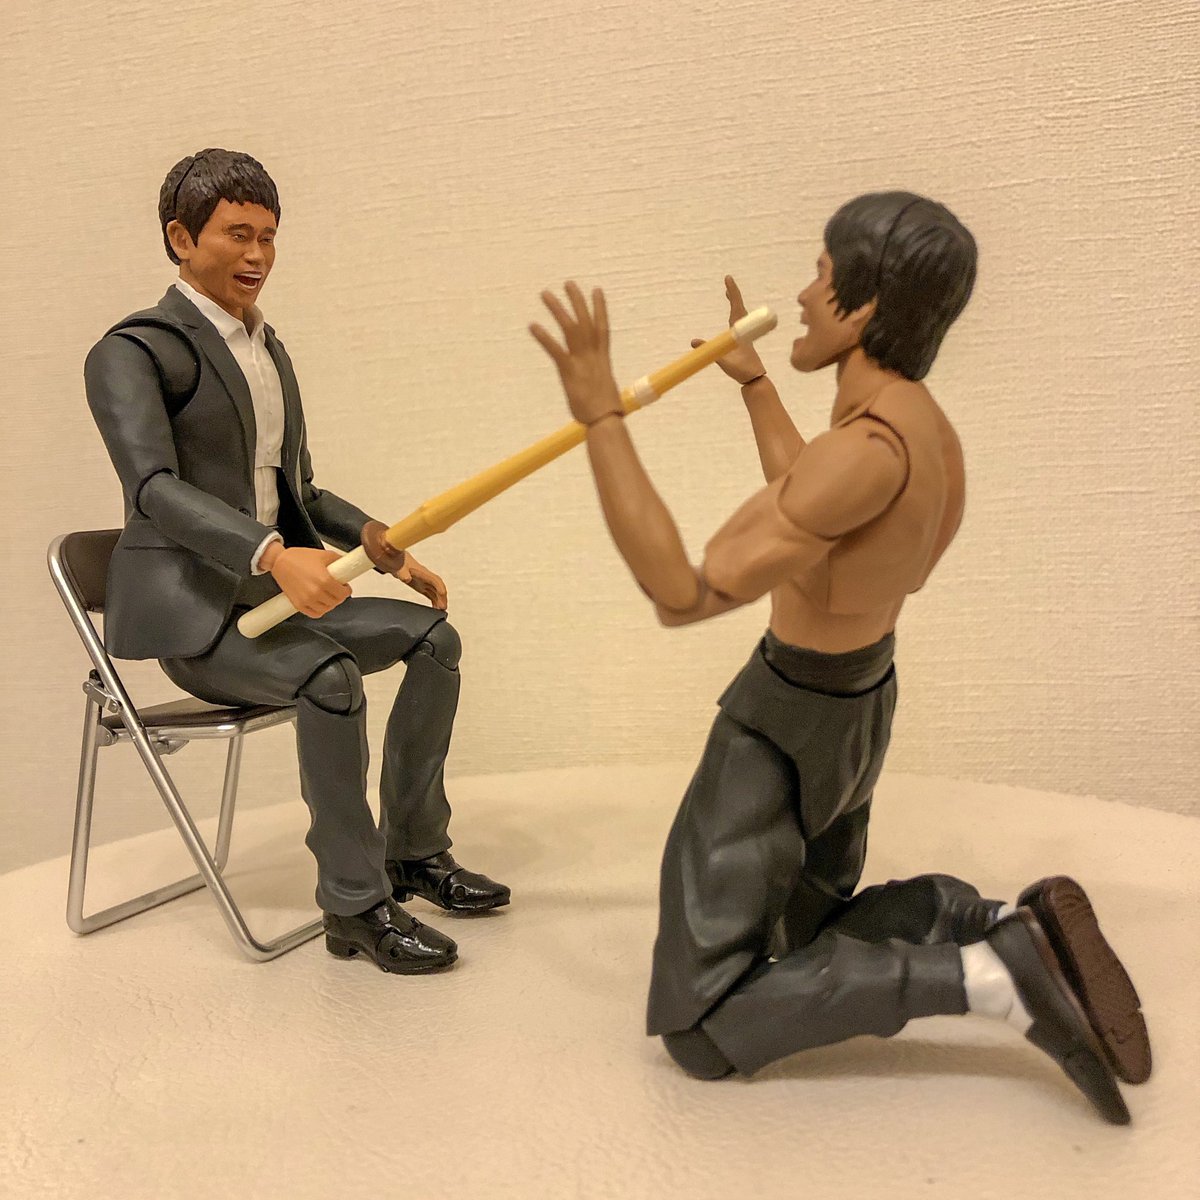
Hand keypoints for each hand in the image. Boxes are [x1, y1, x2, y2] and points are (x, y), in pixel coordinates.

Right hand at [267, 547, 350, 617]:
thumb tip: (349, 565)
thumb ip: (339, 561)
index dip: (347, 589)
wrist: (279, 562)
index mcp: (324, 580)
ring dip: (330, 602)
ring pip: (327, 609)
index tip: (345, 587)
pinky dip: (320, 609)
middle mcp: (316, 592)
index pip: (344, 593)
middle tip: (337, 589)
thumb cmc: (298, 558)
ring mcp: (307, 600)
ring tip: (328, 594)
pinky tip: (320, 602)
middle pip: (337, 601)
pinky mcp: (299, 605)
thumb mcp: (324, 555)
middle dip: (339, 595)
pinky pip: (315, 614)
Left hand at [395, 554, 447, 608]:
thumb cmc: (396, 560)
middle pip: (438, 587)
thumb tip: (407, 578)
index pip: (435, 580)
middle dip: (442, 597)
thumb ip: (402, 572)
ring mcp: (423, 581)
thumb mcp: (398, 566)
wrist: (392, 556)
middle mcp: (425, 576)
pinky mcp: (420, 584)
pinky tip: (434, 608)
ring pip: (435, 591)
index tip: (443, 596)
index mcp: (422, 572)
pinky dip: (433, 600)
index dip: (440, 588)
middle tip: (442, 609)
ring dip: (439, 600)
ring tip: (440, 611)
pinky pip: (430, 593)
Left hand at [530, 281, 623, 425]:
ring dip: (558, 310)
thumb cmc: (606, 413)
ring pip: (570, 329)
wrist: (606, 421)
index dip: (600, 308)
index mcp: (602, 360)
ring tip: (545, 294)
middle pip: (585, 321)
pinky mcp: (570, 372)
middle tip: (568, 283)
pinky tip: (532, 325)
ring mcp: (582, 362)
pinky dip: (544, 337)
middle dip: (577, 301)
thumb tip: (598, 390)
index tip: (596, 290)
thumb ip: (597, 384)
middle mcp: (593, 356)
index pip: (602, 328)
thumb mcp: (604, 393)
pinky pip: (556, 350)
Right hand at [691, 276, 765, 385]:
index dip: (733, 292)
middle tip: (727, 282)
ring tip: (728, 294)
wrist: (755, 378)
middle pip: (738, 307)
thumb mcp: (723, 360)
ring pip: (739, 315)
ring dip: (734, 303)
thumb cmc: (741, 369)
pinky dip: (734, 315)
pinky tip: (731, 318)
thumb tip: (693, 342)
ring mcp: (743, 335)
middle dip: (733, 294)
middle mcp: (742, 330)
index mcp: (740, 330)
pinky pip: (738, 323)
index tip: (728, 279)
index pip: (736, 307)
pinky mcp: (743, 341)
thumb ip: (709, 350)